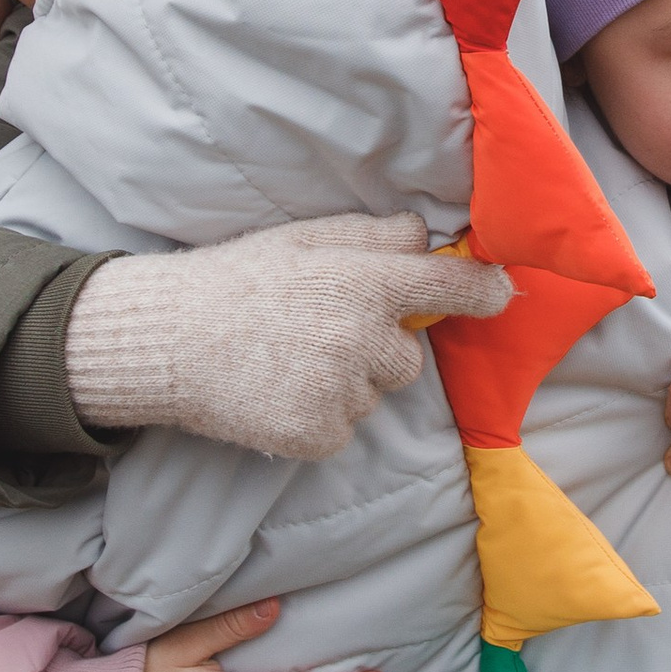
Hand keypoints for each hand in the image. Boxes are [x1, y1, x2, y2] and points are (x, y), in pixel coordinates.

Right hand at [65, 215, 512, 459]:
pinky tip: (278, 392)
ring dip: (345, 385)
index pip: (449, 287)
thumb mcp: (305, 239)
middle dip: (377, 349)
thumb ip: (374, 238)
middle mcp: (359, 337)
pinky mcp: (317, 433)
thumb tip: (429, 239)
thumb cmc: (239, 281)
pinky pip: (344, 430)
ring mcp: (339, 390)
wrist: (169, 340)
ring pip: (374, 396)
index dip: (484, 291)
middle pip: (408, 357)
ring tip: (287, 360)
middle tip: (316, 332)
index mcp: (362, 281)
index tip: (501, 293)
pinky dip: (319, 419)